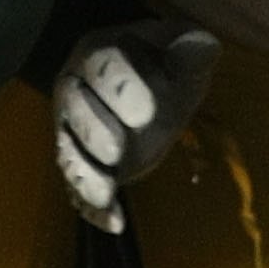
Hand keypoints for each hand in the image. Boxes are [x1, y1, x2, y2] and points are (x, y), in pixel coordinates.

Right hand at [54, 17, 220, 233]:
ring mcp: (72, 130)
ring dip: (85, 174)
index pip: (101, 66)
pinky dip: (93, 207)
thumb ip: (190, 50)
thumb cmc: (165, 68)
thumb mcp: (184, 55)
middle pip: (75, 110)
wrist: (146, 91)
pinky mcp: (80, 163)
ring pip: (69, 151)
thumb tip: (199, 46)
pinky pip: (77, 186)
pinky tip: (115, 221)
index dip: (120, 89)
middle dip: (94, 132)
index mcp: (99, 54)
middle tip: (117, 151)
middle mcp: (74, 89)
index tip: (145, 114)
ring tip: (106, 193)